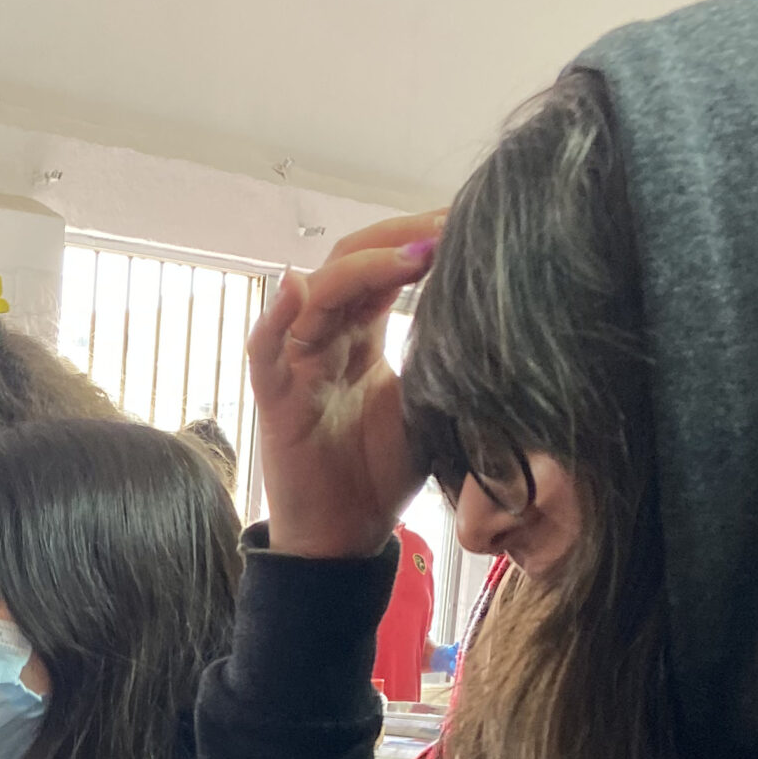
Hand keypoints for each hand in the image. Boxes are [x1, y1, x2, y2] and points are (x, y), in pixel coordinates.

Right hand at [248, 211, 446, 558]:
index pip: (385, 265)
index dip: (422, 238)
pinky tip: (299, 290)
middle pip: (349, 261)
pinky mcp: (275, 401)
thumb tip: (492, 315)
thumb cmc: (381, 475)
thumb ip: (443, 359)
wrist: (344, 538)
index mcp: (362, 335)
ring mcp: (297, 366)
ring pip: (317, 293)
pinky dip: (275, 318)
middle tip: (451, 224)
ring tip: (416, 254)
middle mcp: (327, 338)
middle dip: (399, 236)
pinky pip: (265, 350)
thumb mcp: (430, 403)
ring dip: (363, 266)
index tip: (472, 221)